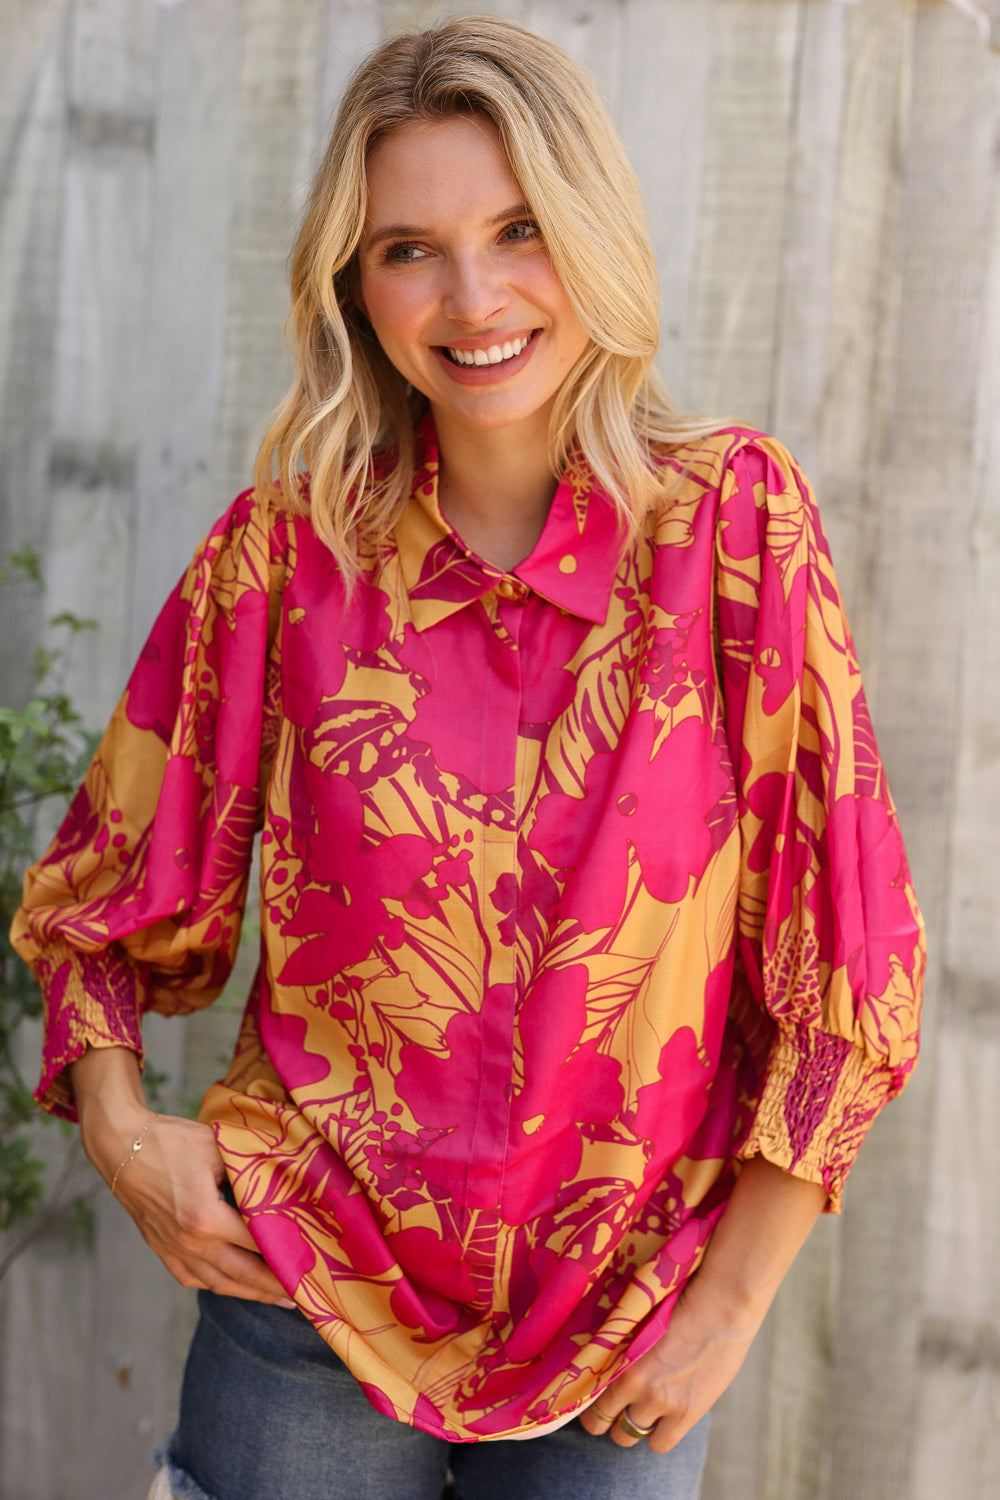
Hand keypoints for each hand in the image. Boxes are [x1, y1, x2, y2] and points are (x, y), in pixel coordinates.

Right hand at [71, 1047, 290, 1305]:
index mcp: (205, 1218)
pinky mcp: (162, 1249)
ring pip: (219, 1282)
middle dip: (275, 1287)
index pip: (256, 1241)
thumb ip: (246, 1172)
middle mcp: (189, 1242)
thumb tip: (279, 1185)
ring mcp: (173, 1250)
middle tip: (304, 1295)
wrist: (121, 1146)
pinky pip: (194, 1278)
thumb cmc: (171, 1141)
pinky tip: (235, 1286)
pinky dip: (218, 1285)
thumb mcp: (216, 1148)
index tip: (311, 1259)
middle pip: (242, 1274)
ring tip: (278, 1298)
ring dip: (250, 1293)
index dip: (285, 1251)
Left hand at [579, 1156, 826, 1451]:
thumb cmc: (683, 1297)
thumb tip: (607, 1350)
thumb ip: (622, 1340)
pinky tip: (663, 1420)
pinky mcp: (685, 1413)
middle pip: (600, 1420)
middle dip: (604, 1417)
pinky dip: (657, 1435)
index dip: (586, 1398)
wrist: (723, 1306)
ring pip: (626, 1435)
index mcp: (617, 1353)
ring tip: (640, 1411)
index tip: (590, 1395)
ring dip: (630, 1426)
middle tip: (613, 1408)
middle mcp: (631, 1381)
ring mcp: (658, 1400)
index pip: (584, 1391)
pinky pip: (658, 1444)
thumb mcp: (641, 1316)